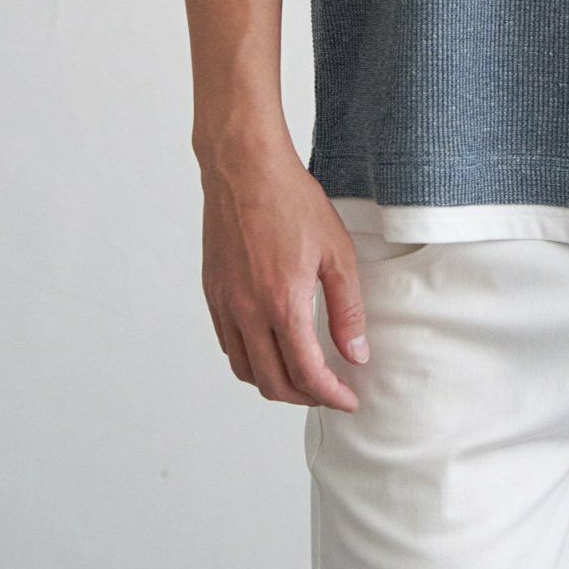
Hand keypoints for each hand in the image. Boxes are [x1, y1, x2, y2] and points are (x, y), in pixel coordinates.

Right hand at [196, 140, 369, 411]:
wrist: (245, 169)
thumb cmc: (292, 202)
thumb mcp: (336, 252)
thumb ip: (347, 309)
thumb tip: (356, 353)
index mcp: (282, 304)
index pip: (306, 373)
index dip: (330, 395)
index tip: (348, 399)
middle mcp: (248, 313)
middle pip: (273, 383)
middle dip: (305, 397)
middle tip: (329, 391)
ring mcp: (225, 305)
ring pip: (246, 370)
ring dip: (275, 383)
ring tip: (303, 375)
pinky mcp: (212, 294)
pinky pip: (229, 346)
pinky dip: (251, 361)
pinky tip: (272, 348)